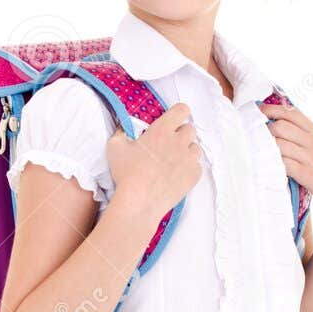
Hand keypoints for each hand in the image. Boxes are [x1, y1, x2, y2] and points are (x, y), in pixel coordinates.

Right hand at [107, 102, 202, 217]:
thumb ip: (121, 133)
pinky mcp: (194, 176)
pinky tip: (177, 174)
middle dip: (181, 134)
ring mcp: (189, 159)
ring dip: (187, 151)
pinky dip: (189, 168)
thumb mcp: (115, 147)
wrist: (139, 201)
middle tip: (170, 144)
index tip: (175, 119)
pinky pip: (197, 166)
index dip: (179, 113)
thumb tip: (124, 130)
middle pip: (190, 129)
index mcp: (162, 130)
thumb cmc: (127, 173)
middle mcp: (179, 141)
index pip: (181, 110)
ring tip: (174, 160)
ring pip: (195, 148)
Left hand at [258, 102, 312, 220]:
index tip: (255, 109)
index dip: (270, 109)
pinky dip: (271, 162)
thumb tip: (281, 126)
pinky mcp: (306, 174)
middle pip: (280, 126)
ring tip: (252, 150)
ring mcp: (308, 157)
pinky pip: (283, 163)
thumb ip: (304, 135)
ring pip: (279, 143)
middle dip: (262, 128)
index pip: (290, 112)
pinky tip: (263, 164)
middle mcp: (311, 141)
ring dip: (263, 146)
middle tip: (249, 133)